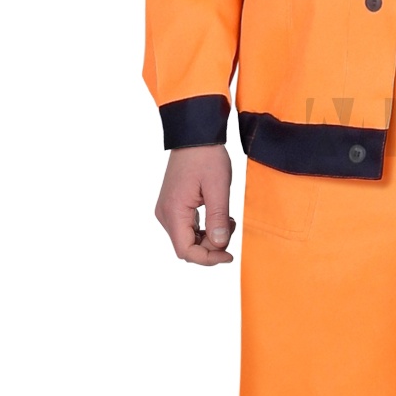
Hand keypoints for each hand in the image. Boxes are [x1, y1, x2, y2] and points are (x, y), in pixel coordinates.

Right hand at [155, 146, 235, 265]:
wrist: (195, 136)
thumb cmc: (206, 157)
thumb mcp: (218, 187)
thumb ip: (218, 218)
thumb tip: (219, 246)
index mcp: (173, 211)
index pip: (186, 251)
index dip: (208, 259)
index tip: (229, 255)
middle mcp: (165, 214)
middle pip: (187, 247)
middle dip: (211, 245)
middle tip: (230, 226)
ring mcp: (167, 210)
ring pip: (188, 238)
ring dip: (210, 236)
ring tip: (227, 218)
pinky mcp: (173, 206)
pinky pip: (188, 227)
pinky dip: (205, 228)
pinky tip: (219, 215)